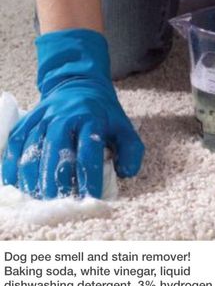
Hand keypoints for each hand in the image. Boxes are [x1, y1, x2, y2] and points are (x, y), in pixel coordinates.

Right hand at [2, 29, 144, 198]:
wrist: (80, 83)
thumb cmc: (103, 112)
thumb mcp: (124, 127)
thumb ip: (131, 151)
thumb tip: (125, 174)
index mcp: (91, 120)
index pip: (89, 154)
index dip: (88, 178)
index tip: (88, 199)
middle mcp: (65, 117)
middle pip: (56, 151)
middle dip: (55, 180)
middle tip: (56, 202)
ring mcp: (44, 116)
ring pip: (33, 148)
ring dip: (32, 175)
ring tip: (36, 196)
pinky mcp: (29, 118)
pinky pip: (16, 140)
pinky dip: (12, 161)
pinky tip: (13, 181)